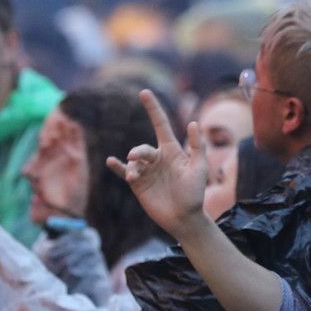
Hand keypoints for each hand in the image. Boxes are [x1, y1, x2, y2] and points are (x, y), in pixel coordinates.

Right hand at [106, 89, 209, 238]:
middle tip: (136, 157)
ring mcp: (146, 171)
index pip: (160, 124)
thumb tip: (194, 123)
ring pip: (133, 161)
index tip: (144, 92)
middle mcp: (157, 158)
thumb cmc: (195, 192)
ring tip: (133, 176)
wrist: (184, 217)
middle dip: (139, 152)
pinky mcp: (138, 184)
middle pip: (143, 148)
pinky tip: (111, 162)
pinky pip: (124, 171)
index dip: (153, 108)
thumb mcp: (199, 168)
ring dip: (132, 166)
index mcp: (172, 150)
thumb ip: (197, 146)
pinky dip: (117, 166)